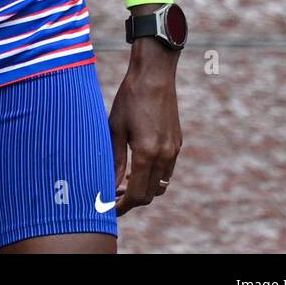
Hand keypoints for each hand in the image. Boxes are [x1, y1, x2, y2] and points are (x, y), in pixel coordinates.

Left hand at [109, 38, 181, 215]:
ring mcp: (174, 150)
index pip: (136, 194)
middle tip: (112, 196)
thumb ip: (114, 160)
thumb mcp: (115, 129)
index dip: (122, 206)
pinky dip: (153, 175)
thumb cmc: (129, 99)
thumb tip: (109, 185)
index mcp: (147, 153)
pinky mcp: (177, 143)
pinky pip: (166, 170)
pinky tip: (137, 166)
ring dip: (144, 188)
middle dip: (131, 200)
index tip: (108, 208)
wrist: (154, 76)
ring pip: (160, 184)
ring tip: (123, 182)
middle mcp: (164, 156)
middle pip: (150, 194)